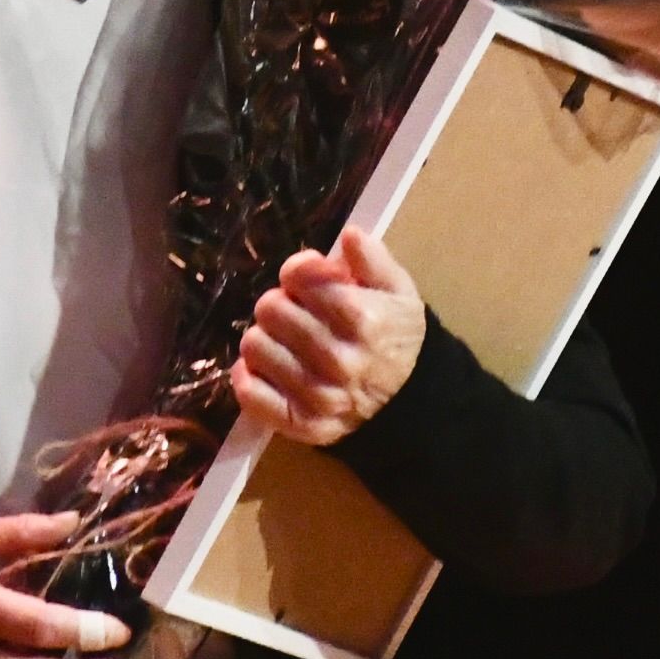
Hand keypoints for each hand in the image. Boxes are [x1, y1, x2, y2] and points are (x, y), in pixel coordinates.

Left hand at [234, 226, 426, 445]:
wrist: (410, 401)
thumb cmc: (396, 336)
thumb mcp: (398, 290)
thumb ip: (374, 260)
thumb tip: (349, 235)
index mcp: (363, 320)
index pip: (300, 278)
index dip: (297, 272)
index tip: (304, 280)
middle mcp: (339, 360)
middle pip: (270, 310)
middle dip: (280, 303)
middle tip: (294, 311)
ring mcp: (318, 396)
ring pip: (254, 347)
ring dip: (265, 338)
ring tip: (284, 341)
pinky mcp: (301, 423)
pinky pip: (250, 394)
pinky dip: (249, 378)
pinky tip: (266, 368)